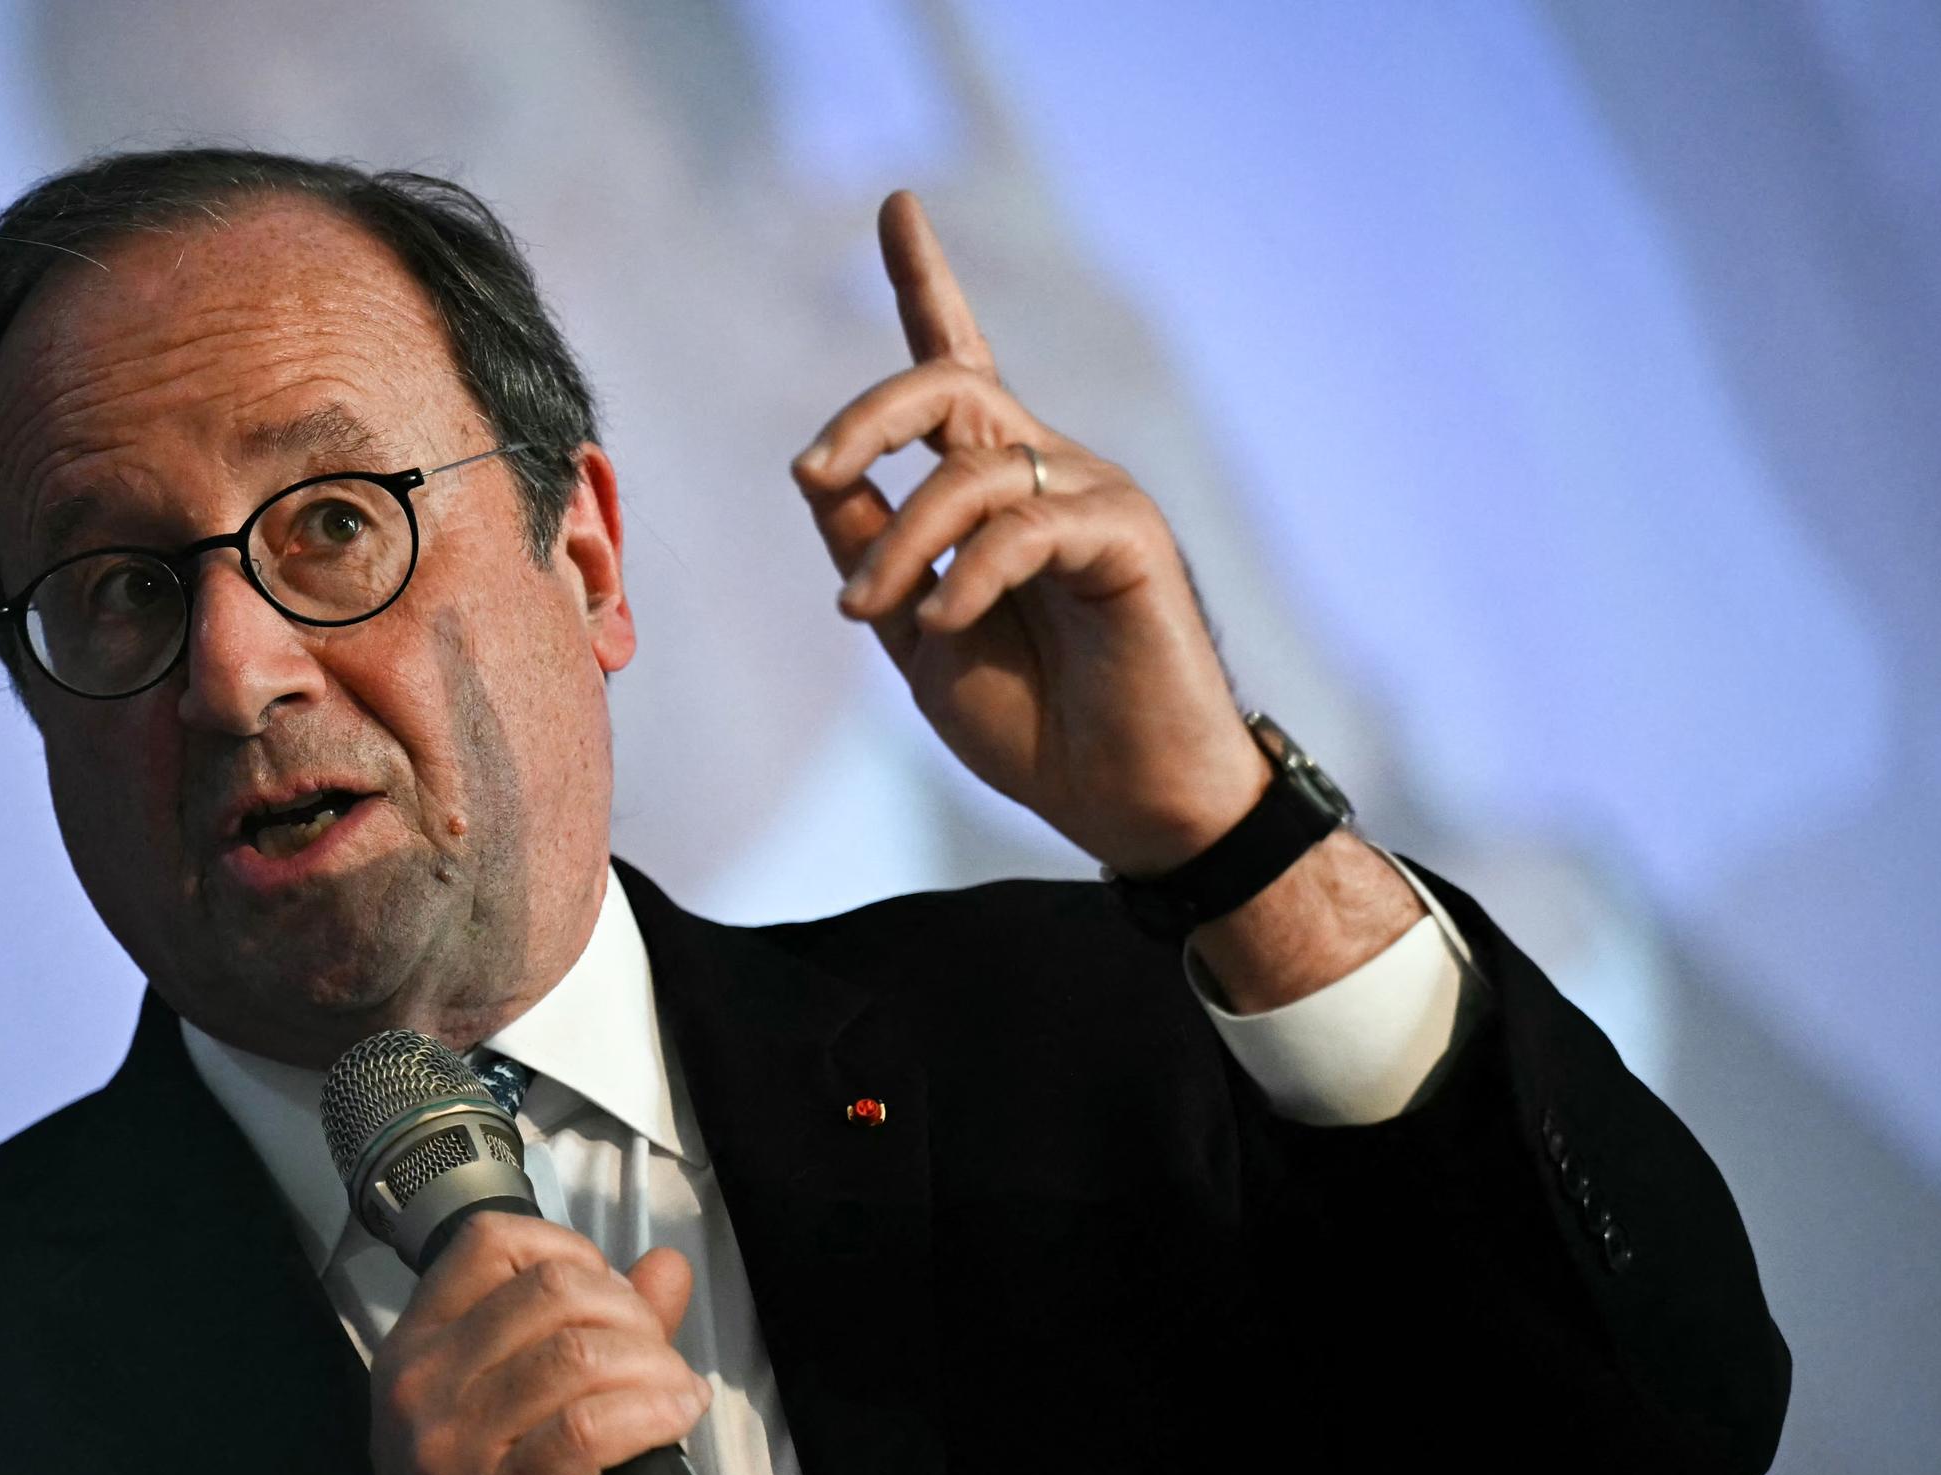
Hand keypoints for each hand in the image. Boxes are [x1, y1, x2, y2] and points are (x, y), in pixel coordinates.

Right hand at [311, 1213, 701, 1474]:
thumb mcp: (522, 1433)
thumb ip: (592, 1343)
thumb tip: (665, 1267)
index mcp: (415, 1357)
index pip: (494, 1240)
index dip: (578, 1254)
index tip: (619, 1307)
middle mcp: (421, 1390)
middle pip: (551, 1287)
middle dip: (631, 1315)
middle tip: (660, 1367)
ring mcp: (450, 1450)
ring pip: (576, 1353)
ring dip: (653, 1367)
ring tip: (674, 1402)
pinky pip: (587, 1429)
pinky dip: (648, 1415)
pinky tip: (673, 1422)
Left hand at [790, 191, 1272, 879]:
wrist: (1126, 803)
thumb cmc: (1035, 723)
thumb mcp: (919, 635)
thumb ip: (875, 551)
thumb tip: (821, 476)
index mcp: (995, 487)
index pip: (957, 362)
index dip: (926, 280)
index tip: (895, 205)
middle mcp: (1046, 470)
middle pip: (947, 384)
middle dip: (866, 415)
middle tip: (813, 471)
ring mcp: (1092, 495)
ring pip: (971, 464)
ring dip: (902, 538)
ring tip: (868, 612)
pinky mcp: (1127, 536)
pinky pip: (1025, 524)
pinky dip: (967, 572)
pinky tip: (945, 620)